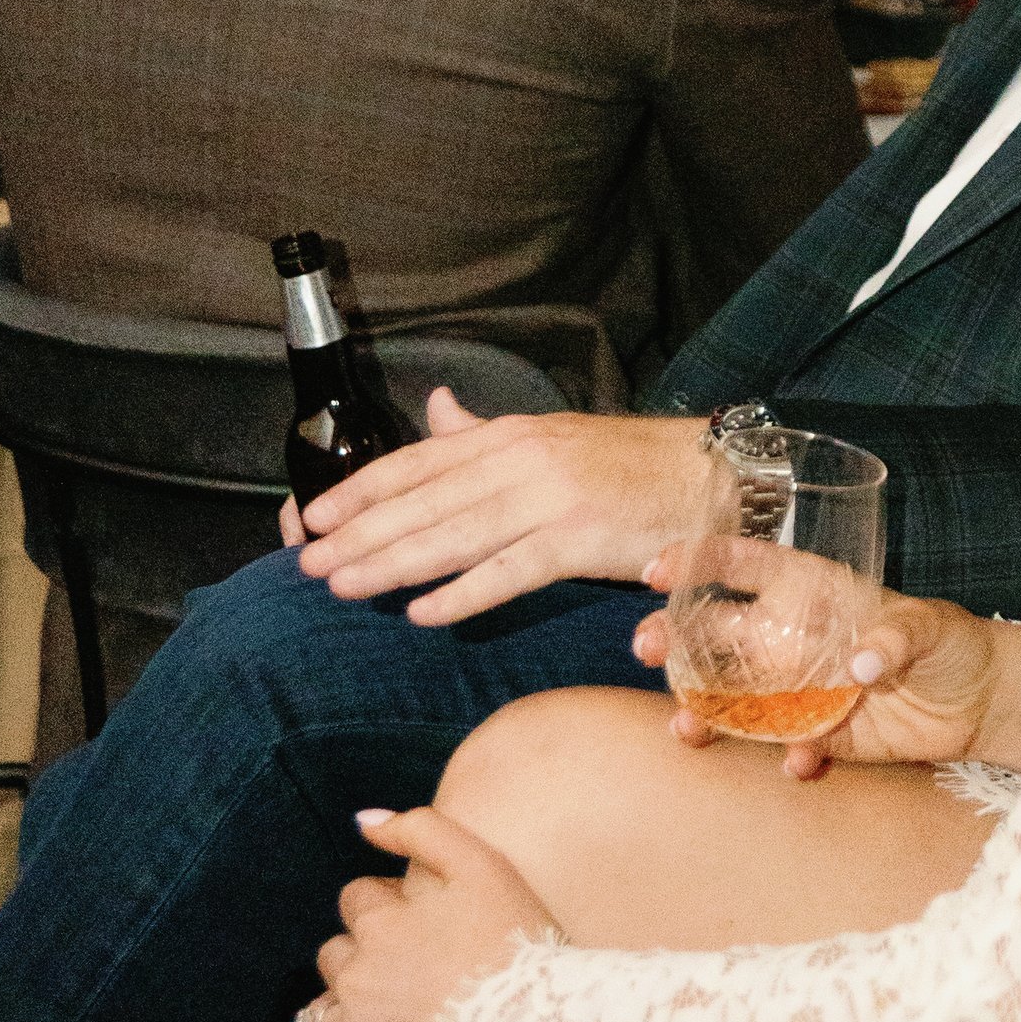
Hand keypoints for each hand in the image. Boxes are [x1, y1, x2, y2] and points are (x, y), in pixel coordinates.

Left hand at [268, 804, 553, 1021]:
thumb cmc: (516, 942)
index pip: (356, 900)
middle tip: (407, 965)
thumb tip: (364, 821)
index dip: (386, 904)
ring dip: (338, 1001)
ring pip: (322, 1008)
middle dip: (361, 952)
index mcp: (380, 923)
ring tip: (369, 1008)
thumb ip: (420, 829)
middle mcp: (358, 974)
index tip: (419, 919)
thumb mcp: (481, 864)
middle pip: (335, 953)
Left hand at [294, 391, 704, 624]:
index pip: (419, 460)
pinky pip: (509, 572)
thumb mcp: (552, 437)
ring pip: (454, 535)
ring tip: (344, 585)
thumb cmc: (631, 466)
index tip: (315, 516)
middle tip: (310, 563)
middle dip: (362, 533)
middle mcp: (522, 461)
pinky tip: (423, 612)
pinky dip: (463, 593)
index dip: (363, 489)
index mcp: (511, 436)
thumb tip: (439, 409)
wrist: (709, 476)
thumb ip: (486, 433)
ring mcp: (550, 499)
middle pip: (425, 501)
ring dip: (392, 564)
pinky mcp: (580, 539)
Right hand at [631, 552, 1020, 779]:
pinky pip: (788, 745)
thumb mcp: (930, 627)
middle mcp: (795, 637)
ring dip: (705, 709)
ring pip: (735, 695)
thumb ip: (894, 639)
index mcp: (814, 593)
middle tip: (647, 647)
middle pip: (719, 632)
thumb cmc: (953, 642)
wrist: (979, 702)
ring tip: (683, 726)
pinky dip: (789, 756)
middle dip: (677, 638)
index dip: (701, 562)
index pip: (745, 565)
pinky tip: (800, 763)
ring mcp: (802, 687)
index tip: (659, 571)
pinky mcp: (822, 733)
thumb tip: (859, 666)